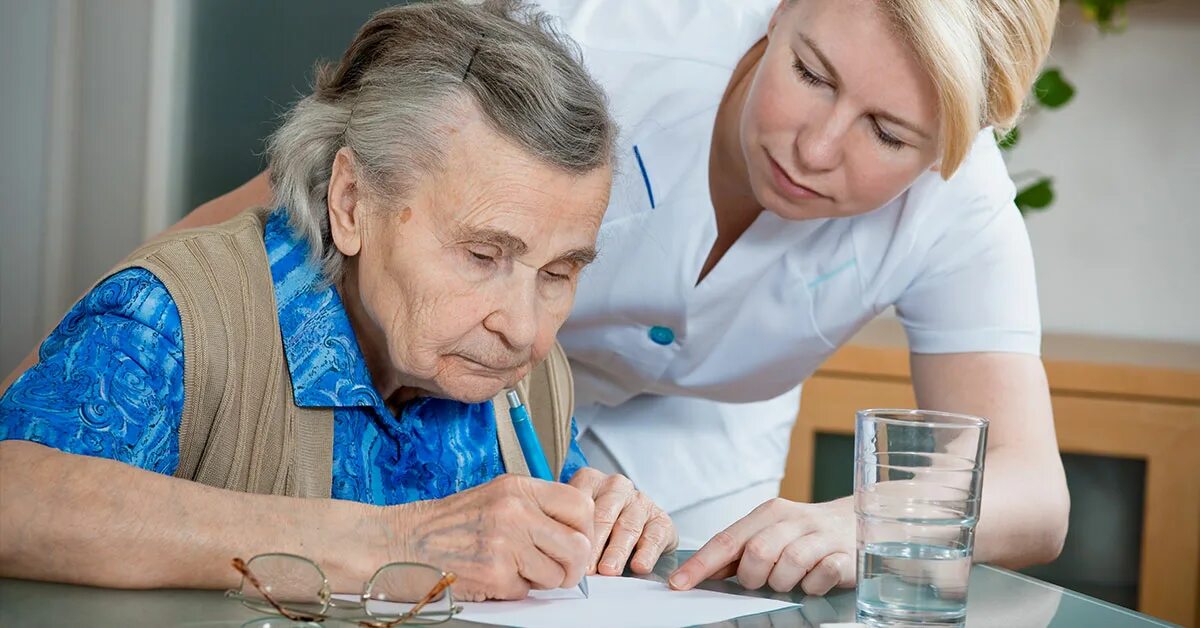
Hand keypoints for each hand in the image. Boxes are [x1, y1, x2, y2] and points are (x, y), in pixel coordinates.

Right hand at [393, 474, 593, 600]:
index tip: (575, 541)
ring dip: (540, 580)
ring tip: (514, 569)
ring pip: (557, 575)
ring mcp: (505, 543)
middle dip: (571, 566)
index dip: (585, 531)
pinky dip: (514, 590)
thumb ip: (535, 507)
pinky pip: (527, 591)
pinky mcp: (494, 574)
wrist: (400, 543)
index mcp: (519, 487)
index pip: (581, 506)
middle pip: (578, 546)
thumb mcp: (495, 497)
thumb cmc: (446, 524)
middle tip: (556, 569)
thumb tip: (575, 532)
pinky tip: (492, 577)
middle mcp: (515, 511)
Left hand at [568, 467, 677, 575]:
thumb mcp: (575, 518)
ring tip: (608, 570)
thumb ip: (567, 528)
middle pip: (604, 516)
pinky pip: (655, 536)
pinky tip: (639, 566)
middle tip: (586, 568)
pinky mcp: (661, 519)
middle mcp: (616, 486)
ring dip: (617, 551)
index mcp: (590, 480)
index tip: (569, 552)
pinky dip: (647, 553)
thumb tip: (557, 556)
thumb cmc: (595, 525)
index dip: (574, 531)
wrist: (630, 526)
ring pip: (628, 527)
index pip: (580, 503)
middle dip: (594, 545)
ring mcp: (640, 501)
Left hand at [668, 497, 854, 594]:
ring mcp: (820, 536)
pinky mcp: (843, 554)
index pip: (726, 540)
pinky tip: (813, 581)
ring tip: (790, 579)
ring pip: (788, 565)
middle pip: (756, 553)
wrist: (857, 521)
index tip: (680, 583)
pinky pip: (821, 576)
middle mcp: (793, 519)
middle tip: (761, 580)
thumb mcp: (771, 532)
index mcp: (768, 513)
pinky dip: (812, 586)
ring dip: (783, 582)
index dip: (701, 564)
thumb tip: (702, 570)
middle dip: (752, 577)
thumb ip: (739, 550)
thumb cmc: (805, 532)